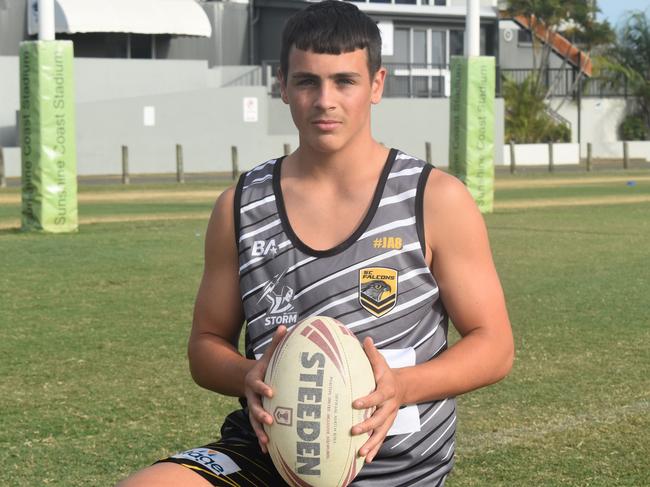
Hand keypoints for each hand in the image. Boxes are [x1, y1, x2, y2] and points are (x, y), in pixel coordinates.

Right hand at [244, 325, 286, 453]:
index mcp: (254, 380)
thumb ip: (276, 343)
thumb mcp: (268, 354)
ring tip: (266, 441)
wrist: (246, 377)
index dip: (263, 388)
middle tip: (270, 421)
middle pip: (253, 406)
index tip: (272, 392)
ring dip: (259, 431)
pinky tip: (267, 451)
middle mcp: (251, 396)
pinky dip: (261, 439)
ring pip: (254, 421)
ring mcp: (252, 407)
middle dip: (261, 414)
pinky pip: (257, 429)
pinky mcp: (255, 417)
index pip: (258, 385)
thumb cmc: (264, 366)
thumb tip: (286, 326)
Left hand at [351, 337, 403, 462]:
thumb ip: (371, 353)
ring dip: (371, 443)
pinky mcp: (387, 425)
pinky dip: (375, 449)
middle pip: (379, 418)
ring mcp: (388, 418)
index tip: (354, 404)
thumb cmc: (386, 373)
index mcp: (386, 390)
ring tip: (361, 453)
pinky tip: (366, 460)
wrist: (403, 386)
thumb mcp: (381, 362)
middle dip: (367, 426)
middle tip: (353, 430)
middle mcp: (388, 406)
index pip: (376, 396)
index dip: (366, 400)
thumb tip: (365, 339)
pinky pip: (381, 439)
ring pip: (381, 433)